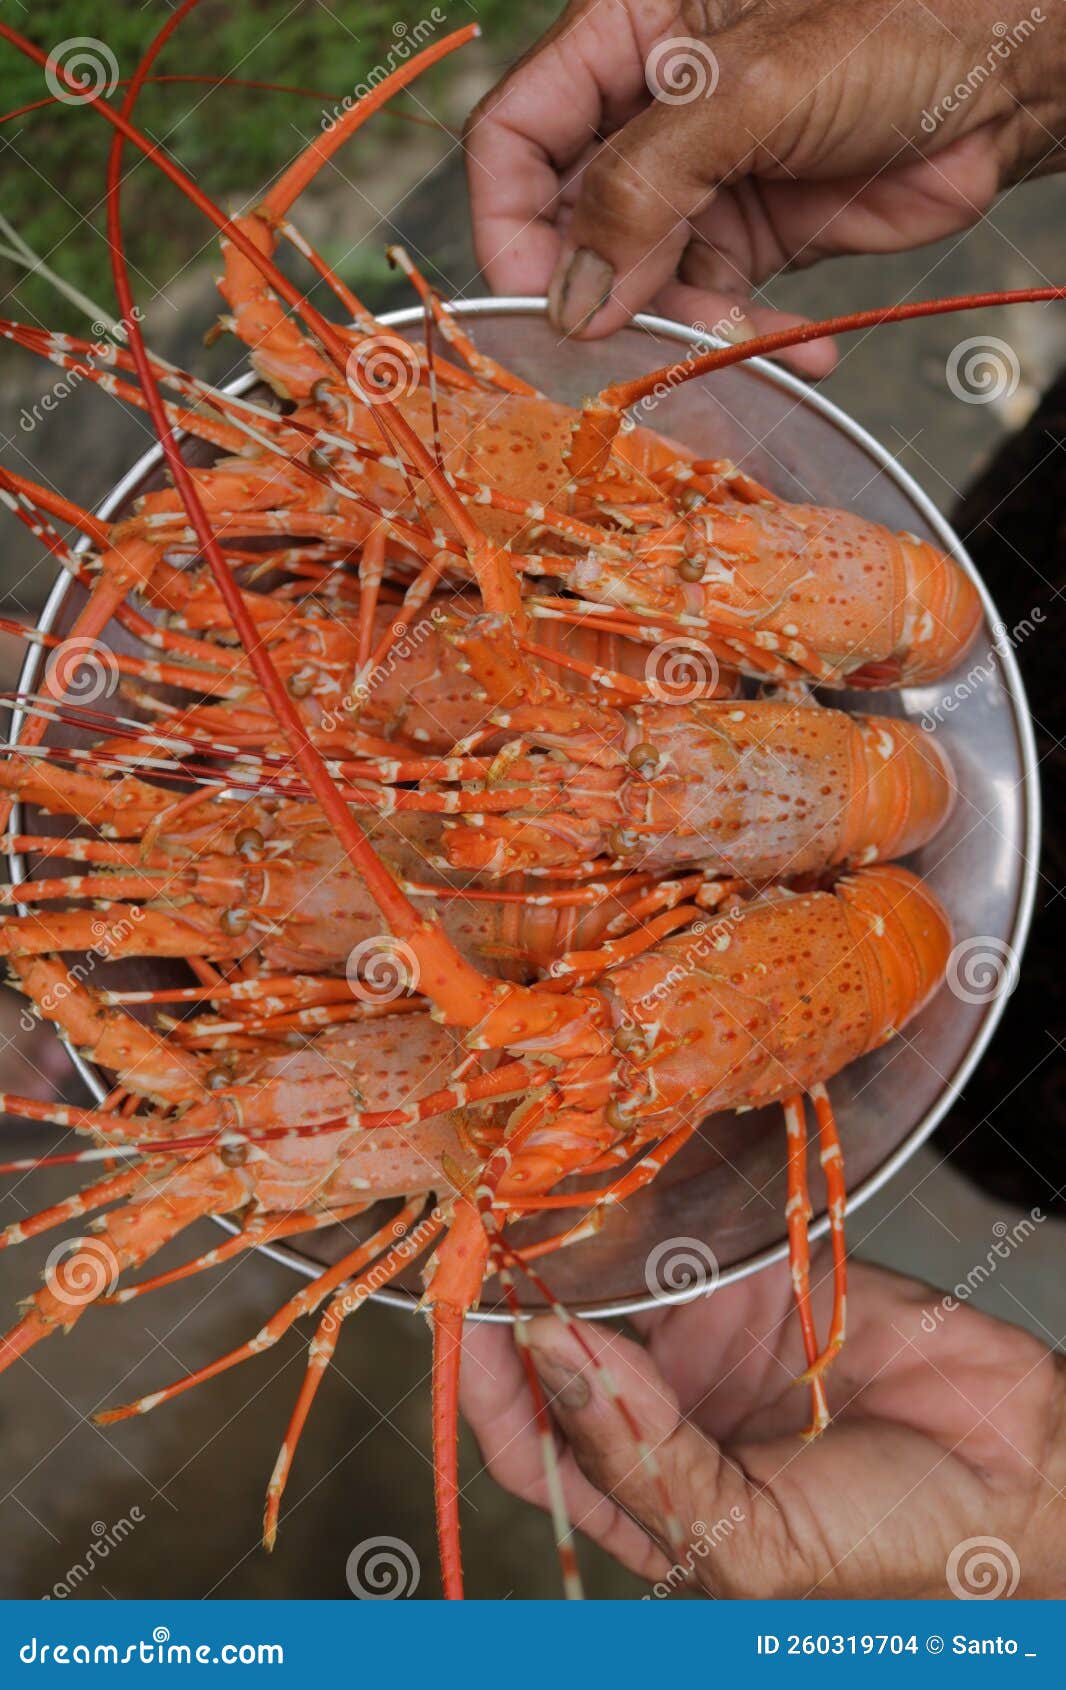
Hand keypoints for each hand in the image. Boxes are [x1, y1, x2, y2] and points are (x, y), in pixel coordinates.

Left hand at [461, 1248, 1065, 1595]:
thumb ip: (643, 1460)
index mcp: (646, 1501)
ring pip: (607, 1287)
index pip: (532, 1447)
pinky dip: (644, 1214)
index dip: (492, 1392)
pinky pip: (681, 1239)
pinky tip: (615, 1186)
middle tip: (485, 1241)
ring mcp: (705, 1344)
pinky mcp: (753, 1281)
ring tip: (534, 1202)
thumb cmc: (897, 1552)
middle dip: (516, 1305)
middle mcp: (659, 1419)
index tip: (476, 1327)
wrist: (1025, 1473)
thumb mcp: (750, 1543)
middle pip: (554, 1356)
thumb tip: (552, 1356)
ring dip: (570, 1251)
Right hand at [465, 0, 1065, 370]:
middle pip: (571, 225)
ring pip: (642, 282)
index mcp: (624, 40)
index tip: (540, 305)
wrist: (1012, 70)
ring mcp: (697, 180)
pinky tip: (798, 347)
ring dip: (685, 329)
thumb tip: (572, 295)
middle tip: (641, 345)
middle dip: (607, 295)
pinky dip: (745, 337)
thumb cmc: (896, 19)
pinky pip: (713, 305)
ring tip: (739, 343)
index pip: (517, 140)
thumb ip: (644, 186)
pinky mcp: (750, 235)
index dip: (511, 227)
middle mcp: (645, 115)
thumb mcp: (751, 91)